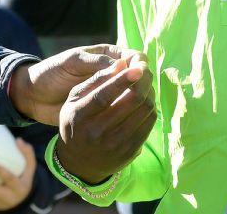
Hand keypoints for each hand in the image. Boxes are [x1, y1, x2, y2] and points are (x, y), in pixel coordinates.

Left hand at [8, 45, 142, 125]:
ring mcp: (109, 91)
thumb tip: (124, 65)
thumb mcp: (71, 63)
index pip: (133, 56)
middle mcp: (112, 72)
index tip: (140, 75)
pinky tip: (130, 119)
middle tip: (141, 94)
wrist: (34, 96)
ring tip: (136, 108)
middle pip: (138, 76)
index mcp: (106, 55)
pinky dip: (129, 113)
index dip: (140, 65)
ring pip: (134, 94)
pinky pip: (123, 110)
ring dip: (139, 100)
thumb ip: (96, 63)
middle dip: (143, 84)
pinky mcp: (105, 108)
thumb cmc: (50, 73)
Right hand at [55, 56, 156, 184]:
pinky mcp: (130, 152)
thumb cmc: (76, 122)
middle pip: (131, 102)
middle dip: (144, 82)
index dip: (123, 80)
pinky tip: (145, 101)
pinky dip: (150, 109)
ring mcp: (115, 145)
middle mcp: (97, 133)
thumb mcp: (75, 99)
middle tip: (146, 71)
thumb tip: (120, 64)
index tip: (137, 68)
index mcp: (80, 116)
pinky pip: (149, 125)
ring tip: (145, 85)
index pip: (104, 96)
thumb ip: (96, 80)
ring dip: (149, 93)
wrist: (79, 162)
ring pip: (144, 112)